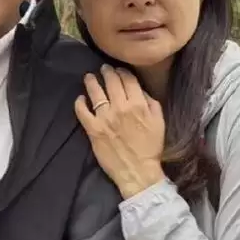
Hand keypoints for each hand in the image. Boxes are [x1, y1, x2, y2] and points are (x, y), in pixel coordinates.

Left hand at [75, 65, 165, 198]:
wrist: (138, 171)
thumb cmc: (150, 147)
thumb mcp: (159, 122)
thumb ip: (151, 102)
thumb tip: (140, 90)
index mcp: (138, 104)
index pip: (128, 79)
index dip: (122, 71)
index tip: (119, 70)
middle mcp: (120, 108)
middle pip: (111, 82)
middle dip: (107, 72)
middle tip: (104, 69)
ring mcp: (105, 118)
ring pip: (95, 93)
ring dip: (91, 82)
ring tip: (89, 77)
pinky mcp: (93, 129)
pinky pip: (82, 111)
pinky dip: (80, 102)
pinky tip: (80, 98)